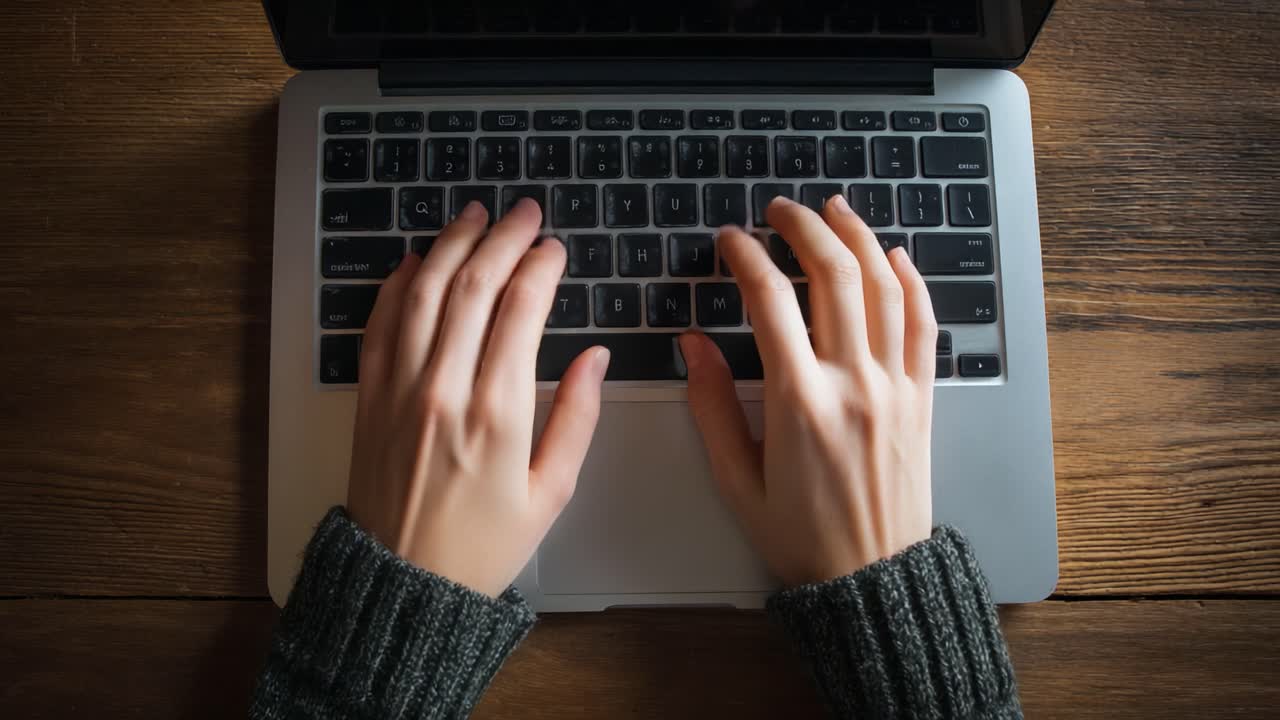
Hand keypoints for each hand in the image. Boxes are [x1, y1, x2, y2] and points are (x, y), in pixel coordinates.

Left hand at [345, 199, 609, 596]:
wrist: (401, 586)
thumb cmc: (482, 546)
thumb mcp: (552, 493)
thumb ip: (577, 418)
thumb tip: (594, 357)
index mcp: (497, 413)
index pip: (520, 311)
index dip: (540, 268)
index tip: (555, 249)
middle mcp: (444, 389)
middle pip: (472, 287)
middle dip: (502, 238)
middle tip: (523, 212)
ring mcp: (400, 389)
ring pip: (423, 293)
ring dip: (449, 245)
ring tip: (473, 215)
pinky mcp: (370, 398)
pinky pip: (380, 324)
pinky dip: (398, 285)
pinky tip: (414, 261)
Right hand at [679, 195, 936, 586]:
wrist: (872, 580)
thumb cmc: (799, 536)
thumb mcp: (736, 480)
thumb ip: (711, 406)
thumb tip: (693, 344)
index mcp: (798, 402)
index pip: (770, 301)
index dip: (745, 258)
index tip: (730, 241)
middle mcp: (851, 383)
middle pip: (833, 275)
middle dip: (803, 228)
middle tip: (780, 210)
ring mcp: (893, 387)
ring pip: (884, 288)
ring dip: (858, 238)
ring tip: (834, 210)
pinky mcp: (922, 398)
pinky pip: (923, 325)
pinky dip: (912, 282)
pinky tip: (895, 257)